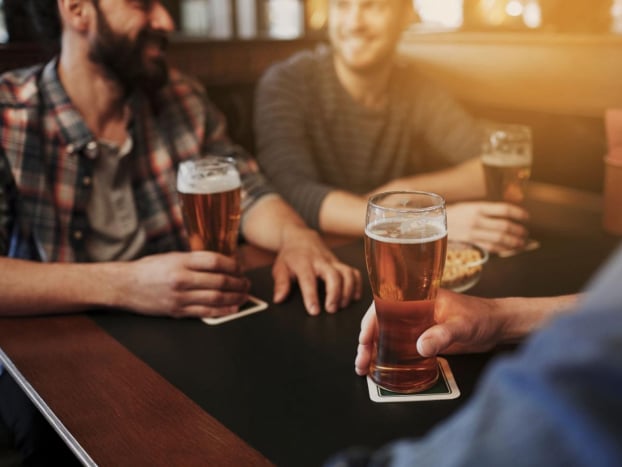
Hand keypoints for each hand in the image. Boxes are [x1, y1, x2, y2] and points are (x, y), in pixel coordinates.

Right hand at [122, 251, 249, 317]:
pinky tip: (233, 308)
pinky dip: (222, 311)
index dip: (232, 265)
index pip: (214, 261)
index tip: (240, 267)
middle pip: (219, 281)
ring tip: (244, 295)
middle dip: (238, 283)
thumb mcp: (171, 257)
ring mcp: (179, 297)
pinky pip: (205, 312)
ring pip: (215, 298)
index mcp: (180, 261)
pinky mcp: (177, 311)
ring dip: (234, 297)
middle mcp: (181, 279)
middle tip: (247, 283)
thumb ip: (193, 260)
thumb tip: (220, 264)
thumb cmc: (147, 269)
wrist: (123, 286)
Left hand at [272, 226, 362, 314]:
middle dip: (335, 293)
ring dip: (348, 290)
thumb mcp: (280, 268)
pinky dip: (357, 284)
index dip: (312, 296)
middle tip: (331, 309)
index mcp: (303, 263)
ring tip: (343, 305)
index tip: (314, 311)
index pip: (308, 280)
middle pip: (333, 275)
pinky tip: (354, 297)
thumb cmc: (291, 255)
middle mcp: (321, 261)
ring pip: (346, 273)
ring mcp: (333, 261)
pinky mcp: (341, 263)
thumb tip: (278, 299)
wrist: (301, 238)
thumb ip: (280, 284)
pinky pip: (354, 272)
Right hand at [355, 289, 505, 375]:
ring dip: (373, 350)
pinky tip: (381, 367)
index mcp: (417, 297)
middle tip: (361, 362)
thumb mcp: (462, 326)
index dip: (370, 322)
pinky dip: (387, 355)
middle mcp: (412, 310)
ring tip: (364, 368)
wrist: (498, 326)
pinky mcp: (423, 338)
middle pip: (380, 322)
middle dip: (366, 341)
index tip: (363, 340)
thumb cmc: (482, 317)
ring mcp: (416, 324)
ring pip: (386, 335)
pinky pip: (399, 345)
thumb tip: (419, 347)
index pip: (384, 305)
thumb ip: (442, 335)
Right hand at [446, 201, 528, 252]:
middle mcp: (477, 219)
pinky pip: (490, 247)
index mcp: (478, 207)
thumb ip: (487, 210)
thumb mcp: (470, 206)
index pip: (504, 209)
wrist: (434, 223)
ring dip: (513, 242)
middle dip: (518, 231)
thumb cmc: (455, 214)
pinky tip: (509, 249)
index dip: (518, 213)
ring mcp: (473, 232)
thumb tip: (508, 215)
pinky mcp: (470, 242)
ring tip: (521, 243)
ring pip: (499, 238)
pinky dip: (502, 249)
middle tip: (525, 233)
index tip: (526, 217)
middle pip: (504, 226)